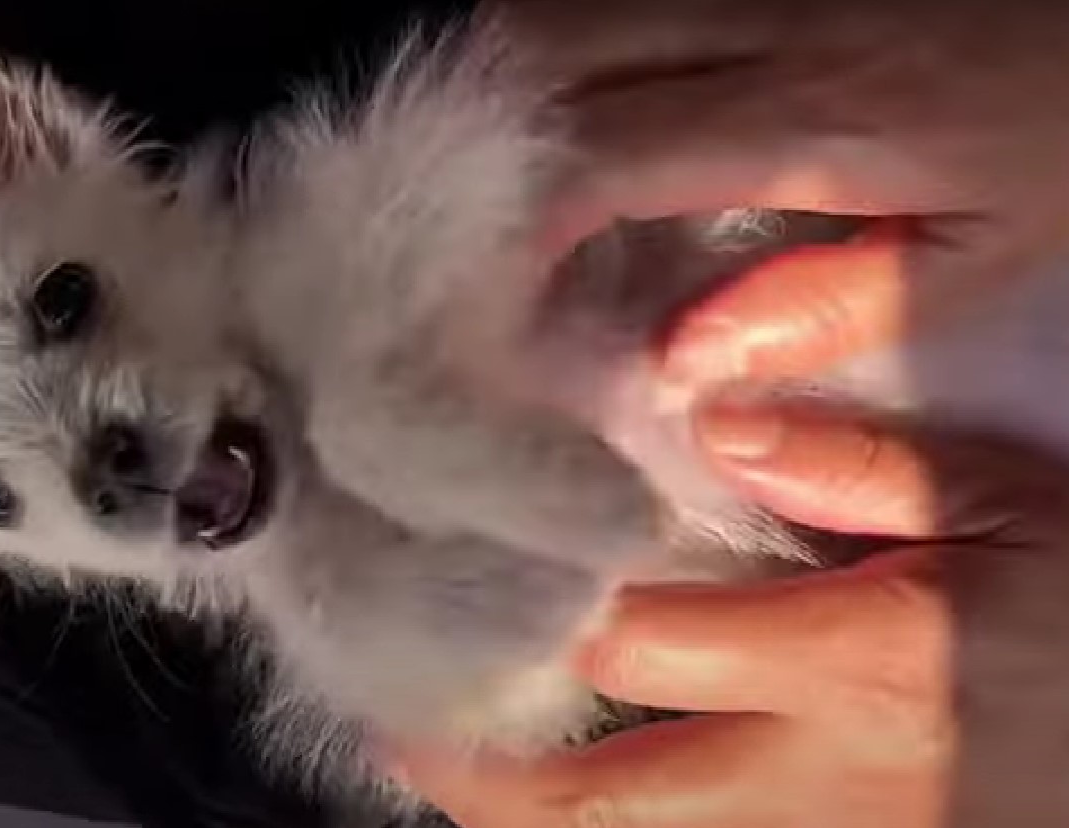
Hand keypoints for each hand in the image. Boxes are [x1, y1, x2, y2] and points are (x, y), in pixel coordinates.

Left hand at [391, 403, 1068, 826]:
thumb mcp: (1010, 506)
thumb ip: (857, 465)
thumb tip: (711, 419)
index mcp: (849, 660)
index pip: (628, 644)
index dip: (517, 617)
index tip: (441, 580)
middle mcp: (811, 775)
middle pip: (598, 800)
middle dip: (476, 773)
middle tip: (394, 729)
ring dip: (525, 820)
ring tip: (440, 774)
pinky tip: (563, 800)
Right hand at [489, 0, 1068, 390]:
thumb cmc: (1063, 138)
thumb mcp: (984, 253)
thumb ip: (828, 305)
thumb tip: (681, 363)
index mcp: (815, 116)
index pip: (608, 157)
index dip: (520, 226)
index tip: (486, 296)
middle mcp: (764, 22)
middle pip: (554, 51)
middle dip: (482, 145)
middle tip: (467, 232)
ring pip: (567, 6)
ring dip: (506, 84)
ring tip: (489, 176)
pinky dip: (556, 47)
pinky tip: (555, 107)